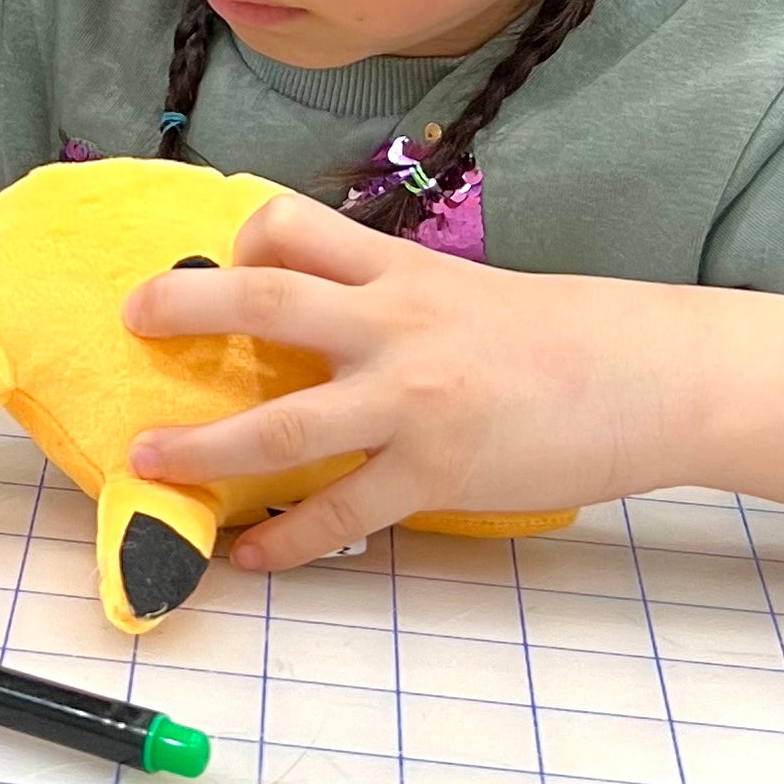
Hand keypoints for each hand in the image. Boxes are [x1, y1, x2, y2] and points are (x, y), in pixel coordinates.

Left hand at [122, 191, 783, 570]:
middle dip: (183, 307)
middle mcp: (394, 323)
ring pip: (280, 423)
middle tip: (131, 322)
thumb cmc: (563, 334)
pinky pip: (339, 514)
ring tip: (147, 461)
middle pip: (261, 301)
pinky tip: (250, 555)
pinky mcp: (434, 473)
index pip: (293, 228)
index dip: (238, 242)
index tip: (211, 264)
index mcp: (402, 268)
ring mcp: (411, 402)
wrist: (652, 377)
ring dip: (202, 447)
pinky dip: (286, 540)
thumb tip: (319, 323)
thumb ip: (394, 300)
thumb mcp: (468, 290)